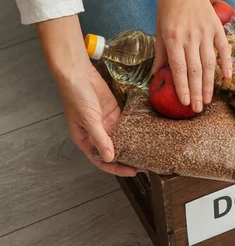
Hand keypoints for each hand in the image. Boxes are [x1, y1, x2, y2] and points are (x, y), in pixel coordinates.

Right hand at [37, 15, 138, 176]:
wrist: (78, 73)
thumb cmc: (76, 96)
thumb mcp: (88, 119)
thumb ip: (100, 138)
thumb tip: (109, 157)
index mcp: (85, 140)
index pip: (101, 160)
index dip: (116, 168)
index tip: (132, 172)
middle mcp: (97, 134)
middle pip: (114, 151)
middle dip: (128, 159)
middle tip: (146, 164)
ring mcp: (106, 123)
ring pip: (122, 139)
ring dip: (133, 145)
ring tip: (148, 151)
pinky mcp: (115, 112)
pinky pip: (126, 124)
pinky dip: (135, 130)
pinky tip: (146, 134)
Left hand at [152, 0, 232, 112]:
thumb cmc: (169, 5)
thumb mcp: (159, 27)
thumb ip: (161, 52)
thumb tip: (157, 74)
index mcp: (173, 37)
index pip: (178, 67)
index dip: (182, 86)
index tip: (185, 102)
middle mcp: (190, 37)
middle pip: (195, 70)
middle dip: (196, 92)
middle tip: (198, 109)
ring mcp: (205, 33)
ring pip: (209, 63)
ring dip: (209, 84)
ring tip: (208, 100)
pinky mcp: (216, 29)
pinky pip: (223, 49)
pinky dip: (226, 63)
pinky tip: (227, 78)